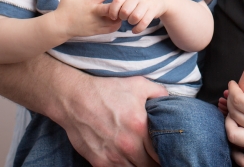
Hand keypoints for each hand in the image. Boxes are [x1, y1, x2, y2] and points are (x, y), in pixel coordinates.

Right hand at [53, 73, 167, 166]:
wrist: (74, 99)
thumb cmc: (106, 90)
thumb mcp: (137, 84)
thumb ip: (158, 93)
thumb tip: (168, 100)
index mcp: (140, 128)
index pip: (161, 152)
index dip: (166, 153)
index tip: (167, 150)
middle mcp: (128, 146)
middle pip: (149, 165)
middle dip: (155, 162)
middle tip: (156, 157)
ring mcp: (113, 156)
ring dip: (140, 166)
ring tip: (143, 160)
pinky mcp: (99, 162)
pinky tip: (127, 162)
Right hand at [54, 0, 122, 38]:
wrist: (60, 26)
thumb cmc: (65, 8)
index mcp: (89, 1)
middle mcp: (94, 12)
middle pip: (111, 8)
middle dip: (120, 5)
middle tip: (125, 1)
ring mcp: (96, 23)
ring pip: (114, 20)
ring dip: (120, 15)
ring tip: (123, 11)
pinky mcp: (96, 31)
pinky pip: (111, 29)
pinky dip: (117, 25)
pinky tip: (117, 20)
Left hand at [103, 0, 177, 33]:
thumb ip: (121, 0)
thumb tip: (107, 11)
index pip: (117, 1)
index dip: (113, 11)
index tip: (113, 16)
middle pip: (125, 11)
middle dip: (123, 18)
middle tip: (125, 18)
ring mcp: (147, 2)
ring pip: (134, 17)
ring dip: (131, 22)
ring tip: (131, 21)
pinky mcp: (153, 10)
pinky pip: (143, 23)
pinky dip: (138, 29)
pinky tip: (135, 30)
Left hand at [226, 75, 243, 166]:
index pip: (239, 99)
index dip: (233, 90)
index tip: (233, 84)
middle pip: (234, 114)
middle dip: (230, 102)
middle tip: (233, 96)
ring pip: (233, 135)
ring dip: (228, 124)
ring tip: (233, 116)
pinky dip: (236, 154)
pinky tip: (238, 145)